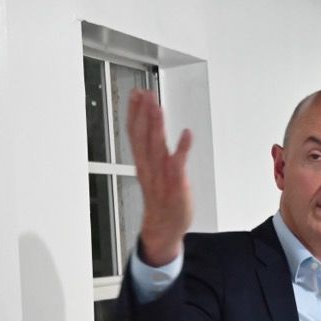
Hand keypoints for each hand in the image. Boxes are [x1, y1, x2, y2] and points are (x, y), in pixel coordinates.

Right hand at [128, 89, 192, 266]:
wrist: (164, 226)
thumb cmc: (161, 198)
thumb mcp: (152, 171)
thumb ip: (152, 150)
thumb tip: (153, 129)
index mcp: (143, 162)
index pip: (135, 132)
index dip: (134, 112)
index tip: (136, 94)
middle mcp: (150, 167)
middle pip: (142, 136)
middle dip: (143, 113)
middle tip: (145, 94)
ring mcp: (162, 175)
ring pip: (155, 147)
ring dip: (156, 126)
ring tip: (157, 107)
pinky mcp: (176, 184)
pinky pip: (178, 165)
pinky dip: (182, 149)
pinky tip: (187, 134)